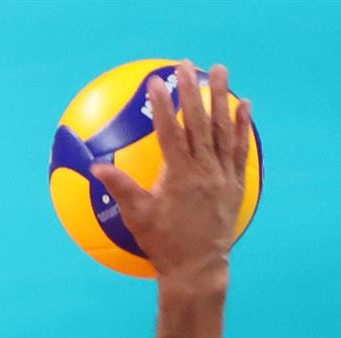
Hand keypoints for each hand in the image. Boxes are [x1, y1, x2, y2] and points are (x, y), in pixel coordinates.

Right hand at [92, 62, 252, 286]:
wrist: (197, 269)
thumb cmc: (163, 244)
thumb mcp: (137, 217)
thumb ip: (119, 188)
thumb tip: (96, 167)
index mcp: (179, 176)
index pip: (170, 132)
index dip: (163, 105)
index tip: (156, 83)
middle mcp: (204, 171)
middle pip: (198, 123)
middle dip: (191, 91)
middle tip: (185, 65)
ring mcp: (223, 176)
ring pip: (223, 129)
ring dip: (221, 98)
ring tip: (220, 71)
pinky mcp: (235, 184)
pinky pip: (240, 149)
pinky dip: (242, 126)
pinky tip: (243, 105)